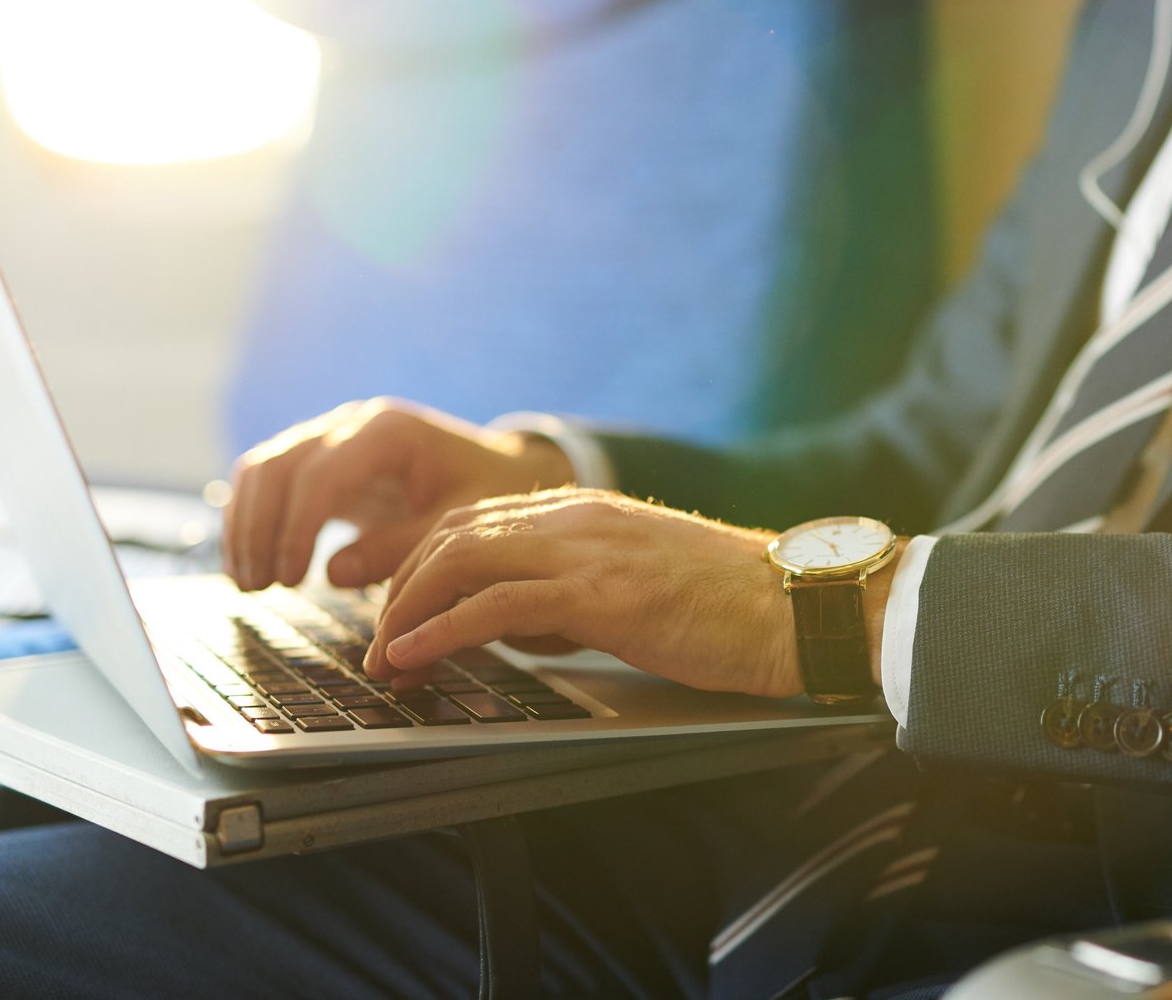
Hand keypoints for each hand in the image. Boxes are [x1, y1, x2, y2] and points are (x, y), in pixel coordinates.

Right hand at [221, 398, 573, 590]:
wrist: (497, 471)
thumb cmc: (484, 494)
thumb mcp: (458, 523)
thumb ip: (401, 547)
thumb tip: (332, 574)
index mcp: (388, 431)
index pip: (321, 474)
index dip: (296, 528)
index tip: (289, 580)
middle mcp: (350, 425)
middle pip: (278, 466)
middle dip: (261, 529)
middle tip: (259, 587)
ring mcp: (330, 439)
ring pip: (262, 470)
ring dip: (246, 526)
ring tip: (251, 585)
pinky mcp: (319, 464)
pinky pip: (267, 483)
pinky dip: (251, 521)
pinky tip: (252, 567)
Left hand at [364, 488, 806, 698]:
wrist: (796, 604)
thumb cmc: (730, 605)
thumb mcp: (638, 583)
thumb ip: (576, 591)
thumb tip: (518, 627)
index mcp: (584, 511)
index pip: (473, 522)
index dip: (421, 567)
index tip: (398, 614)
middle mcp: (575, 517)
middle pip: (451, 535)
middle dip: (398, 589)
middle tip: (376, 645)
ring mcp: (586, 550)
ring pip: (457, 559)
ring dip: (405, 612)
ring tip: (381, 659)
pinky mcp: (599, 595)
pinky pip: (492, 605)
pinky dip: (438, 630)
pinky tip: (412, 656)